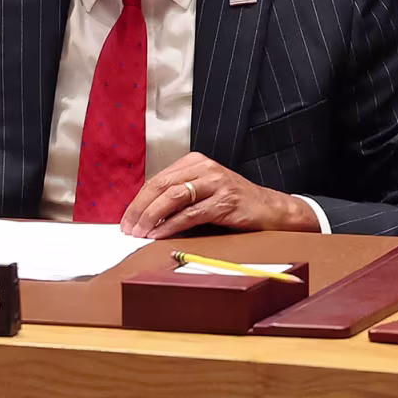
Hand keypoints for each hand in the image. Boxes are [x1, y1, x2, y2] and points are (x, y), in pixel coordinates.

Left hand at [119, 152, 319, 239]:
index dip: (138, 201)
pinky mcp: (225, 201)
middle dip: (140, 209)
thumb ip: (178, 197)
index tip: (126, 220)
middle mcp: (205, 168)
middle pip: (161, 186)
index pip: (157, 179)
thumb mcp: (204, 191)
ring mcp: (216, 183)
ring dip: (152, 218)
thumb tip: (145, 216)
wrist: (271, 209)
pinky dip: (171, 226)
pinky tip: (160, 235)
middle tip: (127, 228)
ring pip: (173, 197)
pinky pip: (191, 214)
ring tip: (140, 233)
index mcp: (195, 162)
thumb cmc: (234, 203)